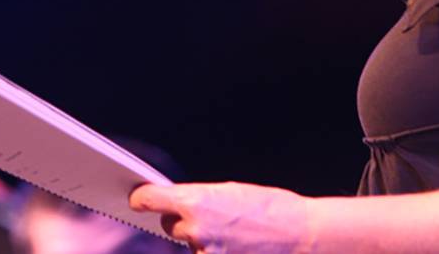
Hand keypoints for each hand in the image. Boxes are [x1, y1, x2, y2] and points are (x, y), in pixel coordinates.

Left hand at [129, 181, 313, 253]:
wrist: (300, 235)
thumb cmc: (270, 208)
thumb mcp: (229, 192)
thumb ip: (198, 198)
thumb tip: (175, 202)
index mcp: (195, 201)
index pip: (149, 199)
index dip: (142, 199)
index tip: (138, 199)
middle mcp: (194, 228)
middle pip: (169, 224)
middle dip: (182, 220)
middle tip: (210, 217)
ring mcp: (204, 252)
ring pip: (188, 244)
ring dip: (201, 240)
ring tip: (231, 233)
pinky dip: (213, 252)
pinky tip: (235, 246)